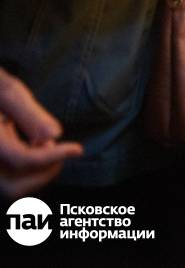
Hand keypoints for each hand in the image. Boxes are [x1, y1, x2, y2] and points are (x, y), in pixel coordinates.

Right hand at [0, 68, 82, 198]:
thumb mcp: (8, 92)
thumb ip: (28, 113)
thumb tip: (55, 134)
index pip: (21, 160)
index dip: (54, 157)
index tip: (77, 149)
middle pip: (13, 188)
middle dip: (43, 171)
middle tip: (52, 146)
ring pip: (11, 190)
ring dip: (35, 172)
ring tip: (38, 143)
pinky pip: (8, 183)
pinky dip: (25, 173)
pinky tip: (29, 148)